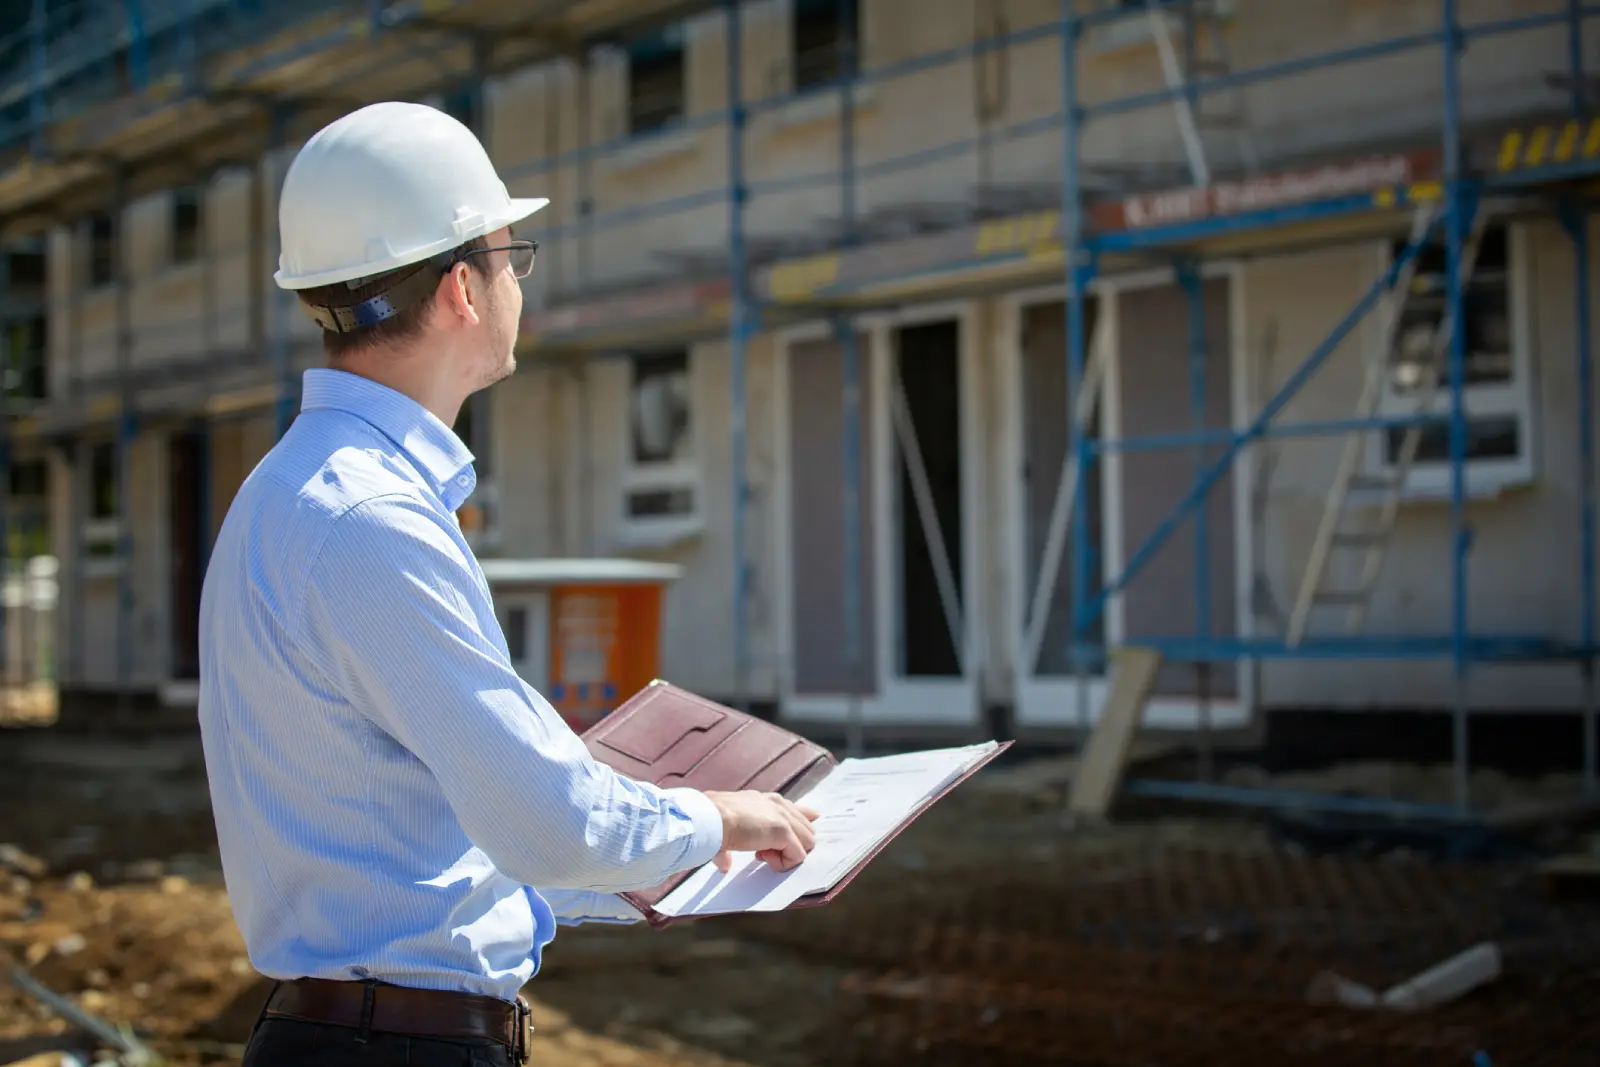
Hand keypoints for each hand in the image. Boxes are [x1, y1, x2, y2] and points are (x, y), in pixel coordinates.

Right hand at [702, 790, 819, 872]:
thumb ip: (731, 843)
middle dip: (790, 845)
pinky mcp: (783, 831)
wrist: (709, 818)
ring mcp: (782, 817)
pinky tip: (763, 859)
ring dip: (787, 854)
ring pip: (807, 841)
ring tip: (761, 855)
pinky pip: (798, 855)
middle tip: (763, 852)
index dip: (799, 825)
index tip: (788, 838)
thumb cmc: (710, 820)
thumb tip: (724, 865)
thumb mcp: (724, 824)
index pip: (794, 810)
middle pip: (806, 828)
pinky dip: (783, 863)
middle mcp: (777, 804)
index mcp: (764, 800)